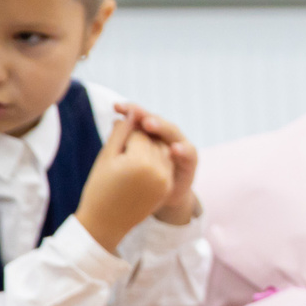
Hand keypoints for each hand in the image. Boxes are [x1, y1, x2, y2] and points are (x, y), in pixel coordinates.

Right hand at [76, 111, 174, 252]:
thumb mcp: (106, 158)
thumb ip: (121, 132)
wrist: (106, 222)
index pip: (138, 134)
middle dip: (140, 136)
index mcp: (140, 162)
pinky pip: (165, 164)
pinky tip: (140, 163)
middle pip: (153, 140)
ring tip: (130, 154)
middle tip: (123, 147)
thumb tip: (132, 111)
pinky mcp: (167, 188)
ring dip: (150, 146)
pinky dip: (155, 159)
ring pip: (162, 150)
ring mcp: (165, 181)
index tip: (114, 143)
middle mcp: (158, 171)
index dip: (126, 133)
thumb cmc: (99, 187)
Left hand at [117, 103, 201, 224]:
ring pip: (172, 132)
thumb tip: (115, 121)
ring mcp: (180, 145)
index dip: (130, 110)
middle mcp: (166, 135)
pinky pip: (188, 153)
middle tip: (134, 112)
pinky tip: (174, 149)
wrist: (164, 198)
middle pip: (156, 120)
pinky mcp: (190, 160)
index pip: (140, 116)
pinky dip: (182, 150)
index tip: (116, 106)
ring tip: (149, 124)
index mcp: (150, 132)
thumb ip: (125, 141)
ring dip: (162, 128)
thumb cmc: (140, 178)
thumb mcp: (130, 159)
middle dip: (145, 115)